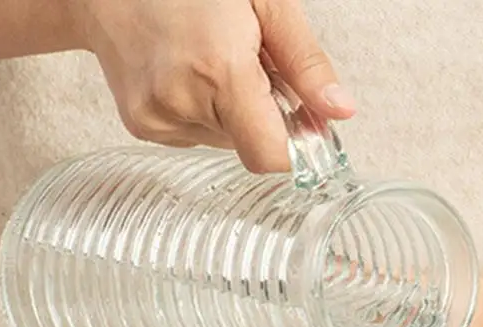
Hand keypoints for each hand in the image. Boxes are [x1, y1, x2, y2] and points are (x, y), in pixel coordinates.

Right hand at [75, 0, 355, 171]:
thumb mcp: (264, 3)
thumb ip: (305, 63)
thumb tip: (340, 111)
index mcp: (219, 70)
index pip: (271, 156)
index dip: (295, 148)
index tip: (305, 126)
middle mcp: (183, 101)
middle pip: (251, 146)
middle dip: (263, 114)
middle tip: (249, 64)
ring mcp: (158, 118)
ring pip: (225, 142)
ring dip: (233, 111)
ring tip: (212, 61)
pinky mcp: (142, 125)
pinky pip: (195, 135)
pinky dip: (203, 111)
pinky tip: (188, 73)